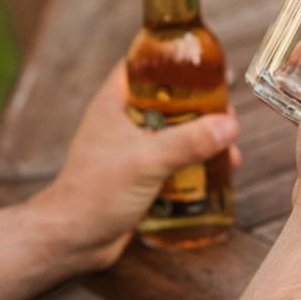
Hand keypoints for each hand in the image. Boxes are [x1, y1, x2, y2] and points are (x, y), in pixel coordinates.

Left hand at [29, 63, 238, 269]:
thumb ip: (189, 142)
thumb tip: (228, 125)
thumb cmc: (95, 194)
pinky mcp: (138, 176)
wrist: (71, 240)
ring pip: (173, 134)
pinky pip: (172, 162)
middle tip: (226, 114)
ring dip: (201, 141)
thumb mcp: (147, 161)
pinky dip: (194, 165)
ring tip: (229, 151)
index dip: (170, 59)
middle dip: (199, 108)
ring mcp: (130, 150)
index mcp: (114, 103)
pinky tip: (216, 175)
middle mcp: (122, 122)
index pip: (141, 65)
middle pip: (167, 101)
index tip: (202, 62)